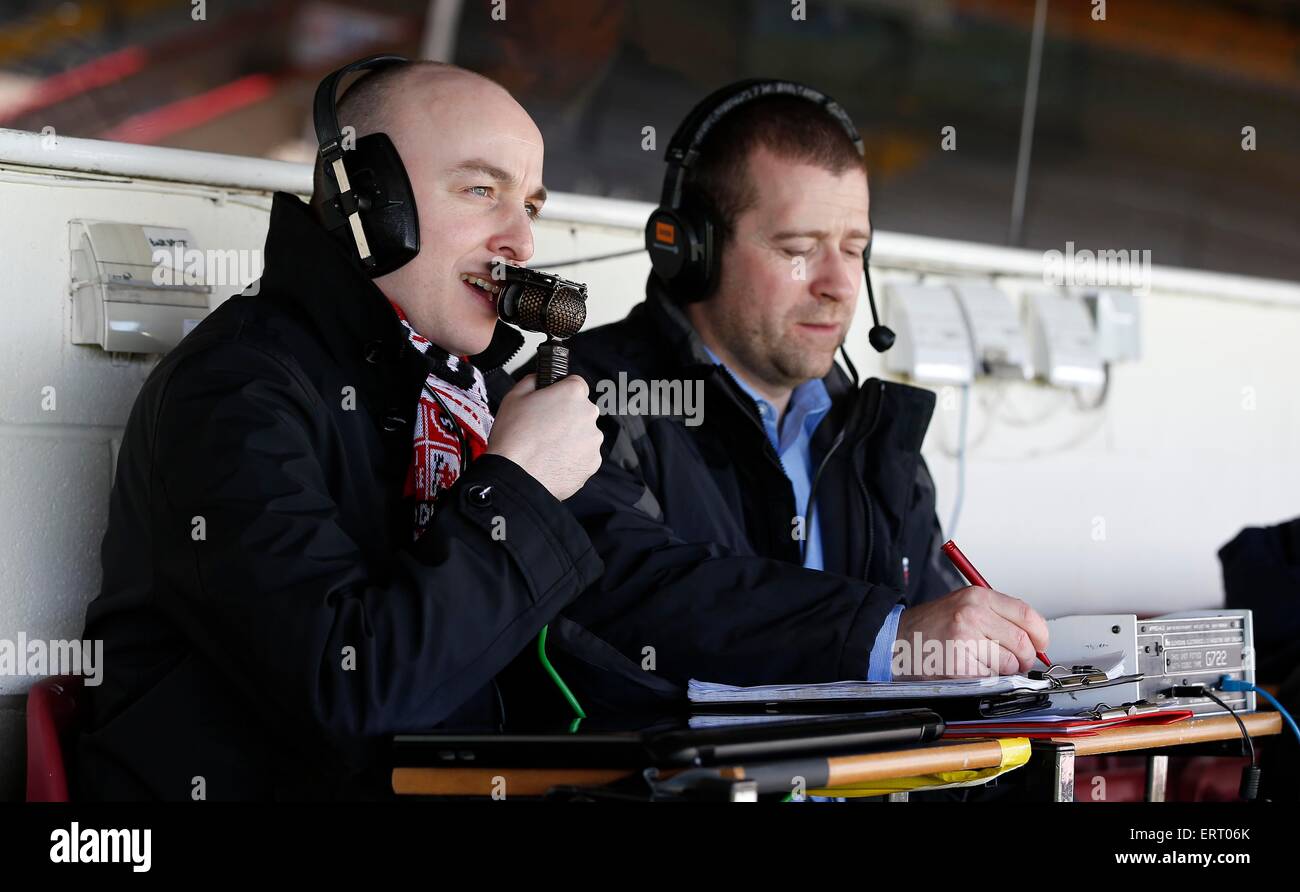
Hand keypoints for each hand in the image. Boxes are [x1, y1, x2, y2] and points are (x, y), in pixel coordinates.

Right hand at [486, 374, 601, 500]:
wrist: (515, 476)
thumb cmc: (513, 438)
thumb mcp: (514, 396)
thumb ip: (533, 381)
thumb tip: (539, 379)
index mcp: (572, 394)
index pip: (576, 384)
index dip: (561, 392)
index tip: (552, 402)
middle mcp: (589, 415)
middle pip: (581, 411)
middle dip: (566, 417)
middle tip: (543, 429)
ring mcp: (593, 441)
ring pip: (583, 435)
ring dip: (570, 439)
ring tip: (546, 448)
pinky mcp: (592, 463)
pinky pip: (583, 456)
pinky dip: (571, 458)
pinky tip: (552, 461)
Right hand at [893, 586, 1048, 678]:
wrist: (895, 642)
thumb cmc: (929, 627)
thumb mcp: (962, 605)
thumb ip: (997, 615)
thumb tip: (1034, 638)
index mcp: (977, 597)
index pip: (1027, 616)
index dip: (1040, 635)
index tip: (1040, 644)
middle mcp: (972, 615)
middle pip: (1023, 643)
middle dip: (1023, 658)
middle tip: (1012, 660)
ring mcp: (965, 641)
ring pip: (1010, 664)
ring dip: (1002, 670)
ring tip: (979, 662)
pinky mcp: (960, 666)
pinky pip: (992, 679)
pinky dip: (986, 680)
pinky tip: (968, 669)